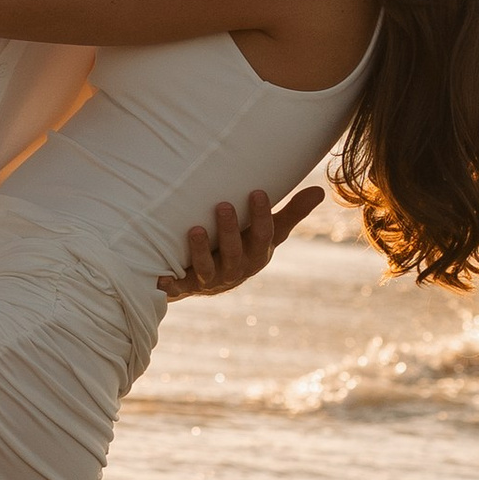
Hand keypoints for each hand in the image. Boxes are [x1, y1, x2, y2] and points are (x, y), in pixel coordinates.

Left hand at [156, 183, 322, 300]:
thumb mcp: (269, 232)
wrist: (214, 280)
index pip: (264, 236)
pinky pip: (177, 288)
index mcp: (258, 254)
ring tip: (194, 229)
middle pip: (236, 253)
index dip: (262, 216)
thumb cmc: (245, 246)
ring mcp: (211, 279)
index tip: (257, 191)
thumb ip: (292, 213)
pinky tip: (158, 278)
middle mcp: (236, 269)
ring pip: (207, 269)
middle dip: (230, 232)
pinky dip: (168, 286)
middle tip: (223, 205)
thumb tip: (320, 191)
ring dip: (202, 251)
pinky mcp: (187, 285)